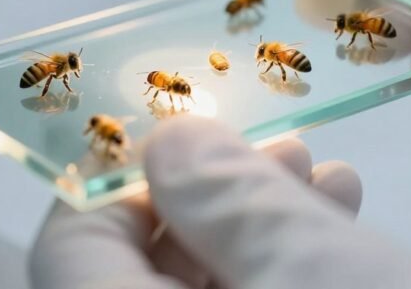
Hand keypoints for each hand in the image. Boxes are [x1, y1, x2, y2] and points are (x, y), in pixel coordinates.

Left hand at [30, 116, 410, 288]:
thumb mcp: (313, 271)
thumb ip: (225, 195)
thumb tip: (168, 142)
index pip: (69, 248)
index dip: (122, 179)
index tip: (189, 137)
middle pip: (135, 279)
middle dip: (208, 199)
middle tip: (277, 149)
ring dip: (256, 235)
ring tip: (328, 181)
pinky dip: (283, 284)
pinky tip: (341, 237)